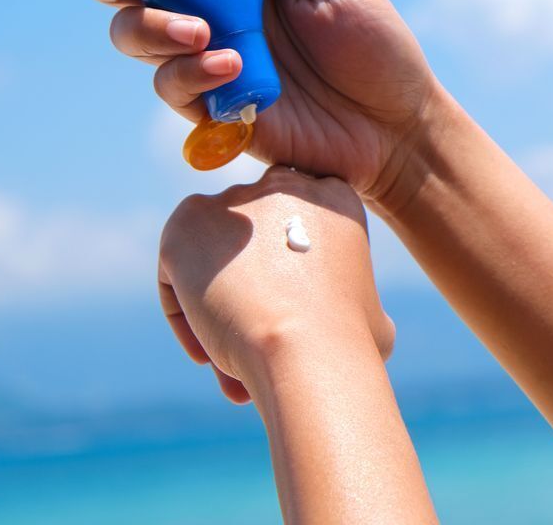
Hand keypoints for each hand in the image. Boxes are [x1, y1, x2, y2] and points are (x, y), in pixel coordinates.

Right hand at [57, 0, 438, 205]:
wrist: (398, 128)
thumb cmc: (376, 48)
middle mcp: (208, 6)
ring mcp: (205, 57)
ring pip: (131, 33)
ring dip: (151, 27)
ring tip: (199, 32)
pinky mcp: (211, 108)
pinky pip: (172, 87)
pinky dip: (190, 74)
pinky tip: (229, 67)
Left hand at [158, 166, 394, 402]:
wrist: (306, 342)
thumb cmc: (348, 336)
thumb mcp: (374, 313)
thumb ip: (357, 299)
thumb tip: (365, 320)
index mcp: (333, 195)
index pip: (300, 225)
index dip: (292, 279)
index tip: (295, 320)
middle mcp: (281, 184)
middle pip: (253, 244)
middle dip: (252, 294)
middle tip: (262, 347)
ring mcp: (231, 199)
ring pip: (214, 262)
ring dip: (219, 311)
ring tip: (234, 368)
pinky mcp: (186, 221)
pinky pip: (177, 276)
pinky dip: (187, 318)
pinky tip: (210, 356)